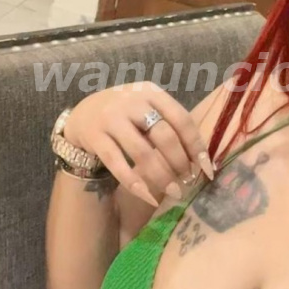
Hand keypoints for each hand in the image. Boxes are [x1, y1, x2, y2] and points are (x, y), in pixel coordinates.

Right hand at [62, 82, 213, 205]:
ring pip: (143, 152)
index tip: (206, 168)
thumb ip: (169, 125)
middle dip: (180, 162)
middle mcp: (132, 101)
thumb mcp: (147, 108)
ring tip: (174, 192)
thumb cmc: (125, 115)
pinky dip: (135, 183)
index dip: (196, 146)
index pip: (181, 119)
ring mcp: (111, 118)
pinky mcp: (95, 137)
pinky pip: (117, 164)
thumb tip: (200, 160)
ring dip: (162, 176)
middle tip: (187, 181)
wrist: (83, 114)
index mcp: (151, 92)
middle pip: (164, 136)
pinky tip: (148, 196)